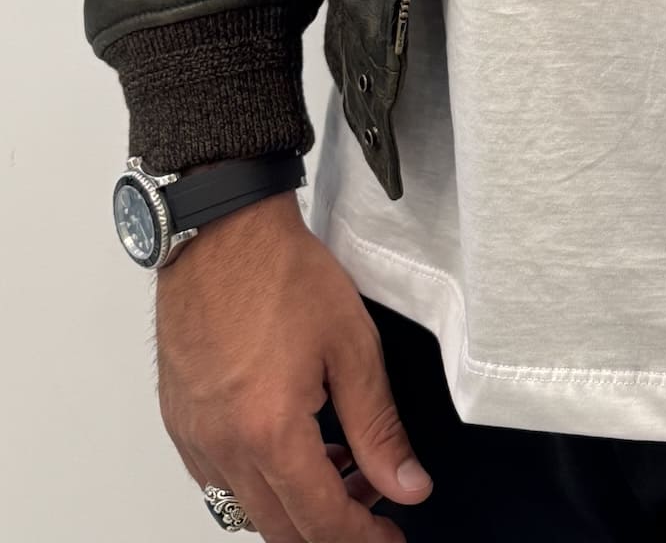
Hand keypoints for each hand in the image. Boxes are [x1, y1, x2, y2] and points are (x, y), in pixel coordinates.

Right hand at [155, 181, 432, 540]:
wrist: (223, 233)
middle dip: (332, 525)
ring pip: (247, 508)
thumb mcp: (353, 347)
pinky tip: (290, 444)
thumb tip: (406, 484)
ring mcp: (194, 437)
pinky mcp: (179, 421)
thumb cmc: (282, 274)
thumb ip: (379, 427)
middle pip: (280, 528)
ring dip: (294, 503)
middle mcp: (223, 446)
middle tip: (372, 498)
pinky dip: (258, 478)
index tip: (389, 536)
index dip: (363, 537)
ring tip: (339, 462)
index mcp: (270, 431)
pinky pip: (218, 478)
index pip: (321, 521)